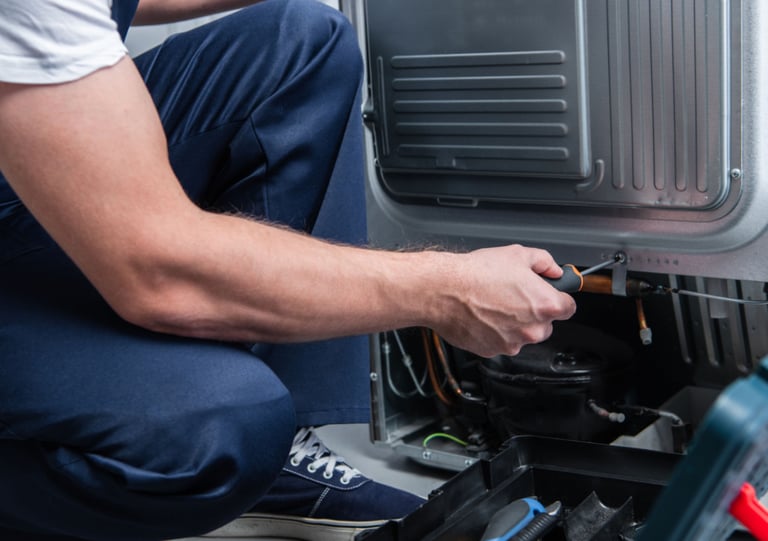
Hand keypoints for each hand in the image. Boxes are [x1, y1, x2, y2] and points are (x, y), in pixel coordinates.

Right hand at [429, 244, 576, 357]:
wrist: (444, 290)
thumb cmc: (477, 273)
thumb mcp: (517, 254)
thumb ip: (544, 262)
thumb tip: (553, 270)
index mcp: (545, 305)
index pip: (568, 308)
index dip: (557, 298)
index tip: (548, 295)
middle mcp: (532, 329)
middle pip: (545, 325)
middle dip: (534, 313)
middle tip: (514, 296)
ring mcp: (512, 343)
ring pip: (522, 336)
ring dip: (514, 325)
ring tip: (494, 304)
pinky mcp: (492, 351)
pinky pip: (500, 342)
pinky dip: (495, 332)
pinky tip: (483, 315)